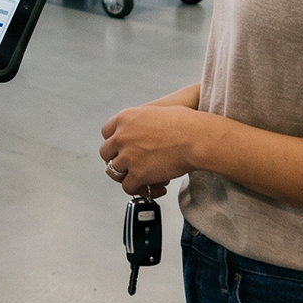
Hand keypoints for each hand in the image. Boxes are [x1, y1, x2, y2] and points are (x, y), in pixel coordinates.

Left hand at [99, 105, 214, 198]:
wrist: (196, 137)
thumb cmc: (185, 124)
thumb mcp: (156, 112)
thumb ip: (142, 123)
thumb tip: (144, 133)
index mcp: (125, 118)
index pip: (107, 133)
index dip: (114, 143)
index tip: (120, 149)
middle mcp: (121, 136)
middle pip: (106, 153)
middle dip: (117, 161)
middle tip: (129, 166)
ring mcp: (127, 156)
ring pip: (115, 172)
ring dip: (128, 177)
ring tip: (142, 179)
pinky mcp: (137, 174)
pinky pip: (128, 187)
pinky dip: (138, 190)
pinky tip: (152, 188)